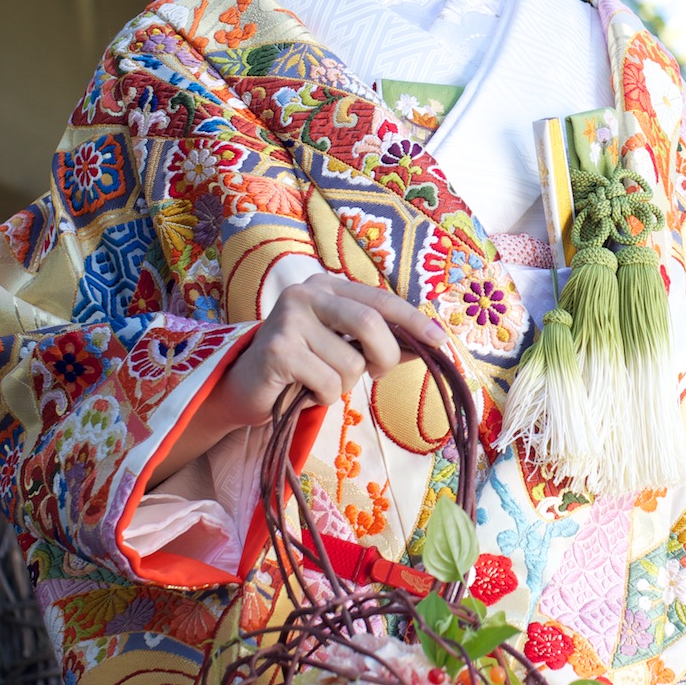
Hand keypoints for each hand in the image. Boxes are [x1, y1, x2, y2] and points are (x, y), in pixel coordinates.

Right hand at [146, 279, 444, 488]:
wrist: (244, 389)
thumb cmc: (302, 368)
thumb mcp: (345, 349)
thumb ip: (382, 342)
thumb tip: (430, 344)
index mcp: (328, 286)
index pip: (381, 300)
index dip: (413, 322)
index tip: (441, 342)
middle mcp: (307, 293)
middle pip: (370, 325)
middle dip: (384, 358)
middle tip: (373, 373)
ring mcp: (289, 319)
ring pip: (350, 363)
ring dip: (344, 385)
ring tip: (318, 381)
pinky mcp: (277, 350)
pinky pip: (328, 384)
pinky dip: (323, 398)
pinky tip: (301, 390)